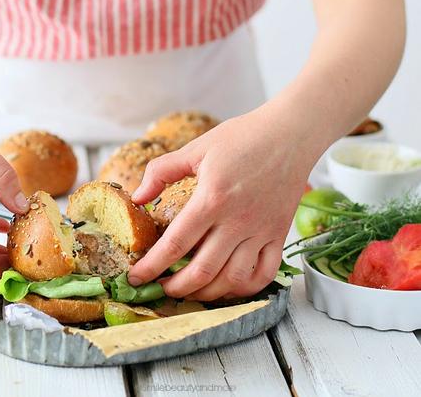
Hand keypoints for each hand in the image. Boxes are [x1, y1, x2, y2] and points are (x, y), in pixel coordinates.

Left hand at [129, 104, 313, 300]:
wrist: (290, 133)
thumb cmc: (243, 137)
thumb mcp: (197, 148)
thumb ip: (162, 171)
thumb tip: (138, 197)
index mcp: (212, 198)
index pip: (176, 244)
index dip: (152, 266)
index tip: (136, 276)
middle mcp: (237, 220)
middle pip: (202, 270)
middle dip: (176, 287)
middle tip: (161, 288)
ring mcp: (261, 230)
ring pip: (232, 279)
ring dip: (207, 294)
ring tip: (190, 290)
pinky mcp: (279, 234)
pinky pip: (264, 274)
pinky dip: (245, 289)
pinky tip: (228, 286)